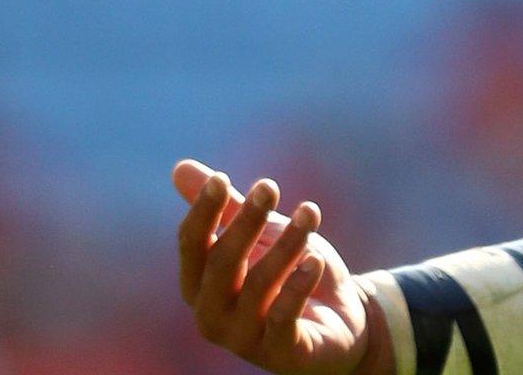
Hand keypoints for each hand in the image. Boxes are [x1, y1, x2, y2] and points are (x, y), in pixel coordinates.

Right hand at [173, 159, 386, 374]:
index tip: (222, 178)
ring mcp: (244, 339)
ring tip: (309, 213)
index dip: (203, 212)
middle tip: (269, 186)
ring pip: (257, 287)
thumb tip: (179, 168)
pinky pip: (283, 319)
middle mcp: (212, 315)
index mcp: (200, 285)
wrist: (342, 320)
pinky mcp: (280, 354)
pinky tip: (314, 260)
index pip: (191, 246)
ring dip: (285, 245)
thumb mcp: (263, 235)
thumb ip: (226, 209)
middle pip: (221, 264)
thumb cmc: (291, 274)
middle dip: (245, 222)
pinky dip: (297, 287)